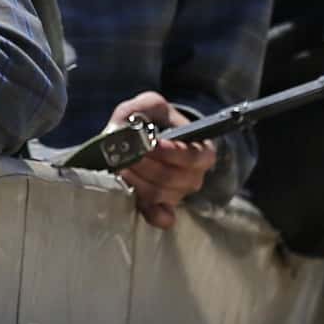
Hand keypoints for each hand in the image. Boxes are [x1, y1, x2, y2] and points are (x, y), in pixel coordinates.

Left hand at [108, 91, 212, 228]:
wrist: (145, 140)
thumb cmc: (153, 122)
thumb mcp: (151, 105)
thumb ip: (142, 108)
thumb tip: (127, 129)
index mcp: (202, 151)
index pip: (193, 157)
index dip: (170, 152)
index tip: (150, 144)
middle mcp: (194, 176)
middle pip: (172, 178)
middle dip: (145, 165)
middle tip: (125, 155)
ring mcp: (179, 195)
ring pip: (160, 194)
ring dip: (137, 181)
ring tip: (121, 167)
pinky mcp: (164, 208)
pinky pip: (161, 218)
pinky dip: (148, 211)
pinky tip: (135, 197)